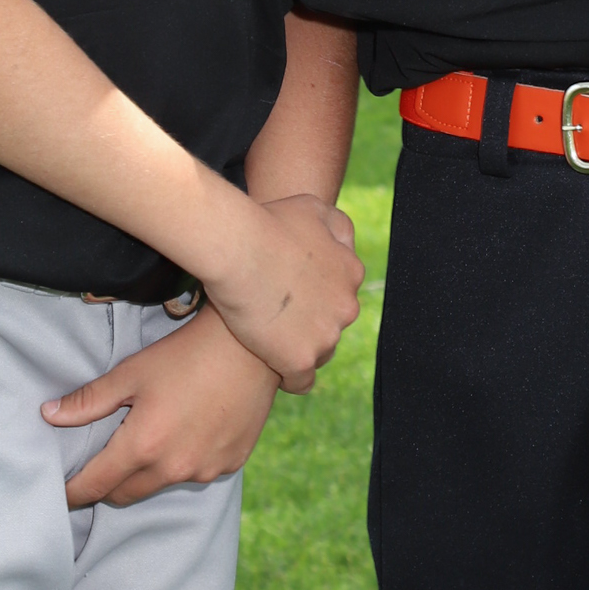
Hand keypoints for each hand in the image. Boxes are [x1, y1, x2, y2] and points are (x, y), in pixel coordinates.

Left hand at [45, 303, 281, 506]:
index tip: (62, 493)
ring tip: (150, 441)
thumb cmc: (186, 353)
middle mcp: (173, 468)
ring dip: (147, 473)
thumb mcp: (132, 372)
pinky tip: (188, 433)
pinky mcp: (230, 464)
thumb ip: (89, 400)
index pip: (95, 486)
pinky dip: (184, 462)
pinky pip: (196, 473)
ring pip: (161, 485)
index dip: (73, 492)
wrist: (252, 346)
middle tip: (101, 466)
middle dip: (108, 485)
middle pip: (125, 494)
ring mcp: (205, 470)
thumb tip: (48, 415)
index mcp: (142, 446)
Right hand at [205, 191, 361, 390]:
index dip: (314, 296)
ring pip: (319, 353)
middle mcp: (347, 306)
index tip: (290, 295)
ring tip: (269, 340)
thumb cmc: (267, 222)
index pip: (339, 294)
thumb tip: (346, 242)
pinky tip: (271, 366)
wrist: (237, 249)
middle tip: (275, 317)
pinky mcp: (300, 360)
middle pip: (331, 325)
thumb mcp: (312, 207)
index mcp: (351, 272)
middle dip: (309, 323)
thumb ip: (336, 225)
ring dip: (298, 348)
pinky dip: (288, 377)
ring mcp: (326, 336)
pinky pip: (301, 382)